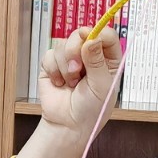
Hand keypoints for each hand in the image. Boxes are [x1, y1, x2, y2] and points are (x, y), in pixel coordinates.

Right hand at [14, 27, 123, 157]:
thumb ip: (97, 61)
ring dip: (65, 66)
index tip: (88, 37)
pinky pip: (49, 55)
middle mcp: (89, 56)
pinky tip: (59, 84)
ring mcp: (70, 59)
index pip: (106, 35)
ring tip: (71, 84)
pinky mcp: (52, 65)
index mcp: (108, 59)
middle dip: (75, 51)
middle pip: (81, 35)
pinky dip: (53, 70)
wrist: (68, 126)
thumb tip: (91, 38)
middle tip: (77, 70)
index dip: (97, 32)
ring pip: (63, 44)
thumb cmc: (91, 110)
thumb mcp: (101, 86)